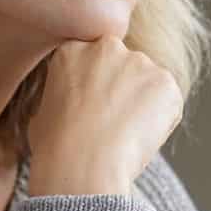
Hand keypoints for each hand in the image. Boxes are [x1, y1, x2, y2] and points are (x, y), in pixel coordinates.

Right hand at [27, 36, 183, 196]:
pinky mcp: (166, 82)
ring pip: (148, 84)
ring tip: (123, 136)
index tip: (90, 112)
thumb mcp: (43, 112)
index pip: (93, 63)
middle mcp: (107, 47)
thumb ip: (64, 96)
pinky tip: (139, 139)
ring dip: (142, 106)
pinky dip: (161, 122)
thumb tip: (72, 109)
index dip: (94, 90)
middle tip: (110, 124)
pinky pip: (168, 103)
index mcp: (72, 50)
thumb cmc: (55, 147)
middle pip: (123, 67)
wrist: (82, 163)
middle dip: (122, 90)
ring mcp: (139, 62)